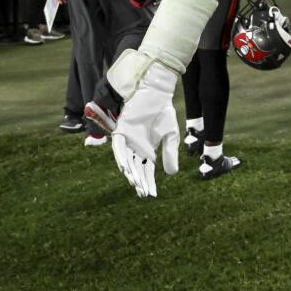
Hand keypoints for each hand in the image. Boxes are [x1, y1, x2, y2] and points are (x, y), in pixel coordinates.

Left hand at [111, 64, 179, 197]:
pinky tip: (124, 168)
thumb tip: (172, 174)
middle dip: (140, 181)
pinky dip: (121, 157)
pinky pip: (119, 147)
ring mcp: (128, 140)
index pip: (146, 170)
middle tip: (142, 193)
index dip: (149, 182)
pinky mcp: (122, 131)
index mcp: (147, 150)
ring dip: (130, 172)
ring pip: (127, 161)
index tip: (151, 195)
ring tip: (135, 183)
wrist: (157, 95)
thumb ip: (170, 154)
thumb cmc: (163, 113)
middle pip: (136, 168)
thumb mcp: (171, 136)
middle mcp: (136, 148)